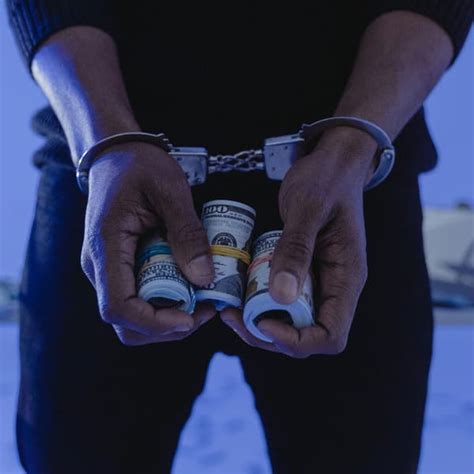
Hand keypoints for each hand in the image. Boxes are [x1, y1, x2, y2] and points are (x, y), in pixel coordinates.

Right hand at [81, 142, 215, 344]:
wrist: (117, 155)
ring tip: (201, 301)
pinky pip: (138, 297)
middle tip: (204, 311)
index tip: (190, 318)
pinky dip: (164, 303)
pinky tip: (190, 288)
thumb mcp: (171, 191)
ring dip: (167, 318)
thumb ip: (187, 233)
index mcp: (106, 247)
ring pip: (132, 316)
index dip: (155, 322)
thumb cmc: (140, 165)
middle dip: (166, 327)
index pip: (118, 306)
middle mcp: (99, 265)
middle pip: (125, 321)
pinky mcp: (120, 267)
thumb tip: (204, 279)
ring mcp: (108, 268)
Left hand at [221, 129, 374, 357]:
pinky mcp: (304, 271)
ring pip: (291, 320)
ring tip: (230, 307)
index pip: (330, 336)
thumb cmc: (327, 178)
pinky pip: (283, 298)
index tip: (262, 321)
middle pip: (306, 335)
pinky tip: (238, 290)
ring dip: (260, 321)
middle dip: (268, 333)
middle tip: (233, 316)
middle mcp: (335, 287)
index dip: (296, 340)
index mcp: (347, 278)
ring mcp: (319, 281)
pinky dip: (260, 302)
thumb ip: (296, 249)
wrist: (335, 162)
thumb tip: (280, 296)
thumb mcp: (308, 207)